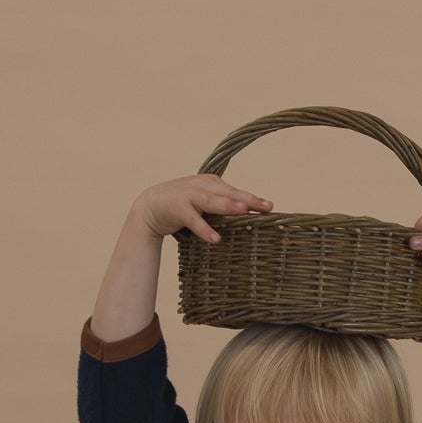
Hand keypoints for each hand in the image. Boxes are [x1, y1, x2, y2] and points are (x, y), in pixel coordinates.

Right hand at [134, 175, 273, 243]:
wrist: (150, 206)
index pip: (236, 192)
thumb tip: (247, 219)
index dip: (253, 199)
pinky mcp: (178, 208)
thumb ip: (222, 208)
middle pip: (230, 193)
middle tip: (267, 206)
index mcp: (213, 183)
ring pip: (212, 201)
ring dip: (228, 206)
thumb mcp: (205, 204)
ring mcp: (190, 196)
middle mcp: (203, 185)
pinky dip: (204, 229)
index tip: (271, 207)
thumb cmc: (183, 207)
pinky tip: (215, 239)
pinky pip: (194, 220)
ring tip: (243, 212)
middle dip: (248, 200)